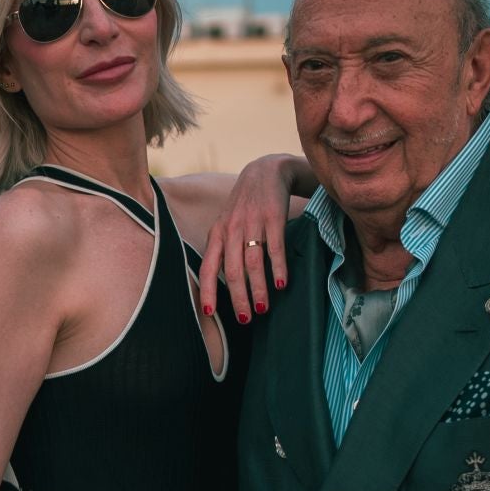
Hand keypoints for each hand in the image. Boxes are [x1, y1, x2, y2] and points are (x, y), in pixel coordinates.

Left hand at [199, 154, 297, 323]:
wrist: (266, 172)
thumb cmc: (245, 205)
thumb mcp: (227, 224)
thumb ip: (224, 250)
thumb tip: (224, 285)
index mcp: (217, 234)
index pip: (208, 266)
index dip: (207, 290)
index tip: (209, 312)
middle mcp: (232, 229)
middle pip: (233, 271)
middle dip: (239, 298)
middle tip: (246, 319)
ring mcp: (252, 223)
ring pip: (253, 263)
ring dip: (259, 289)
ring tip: (264, 308)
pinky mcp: (273, 217)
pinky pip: (275, 248)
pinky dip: (278, 268)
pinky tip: (281, 284)